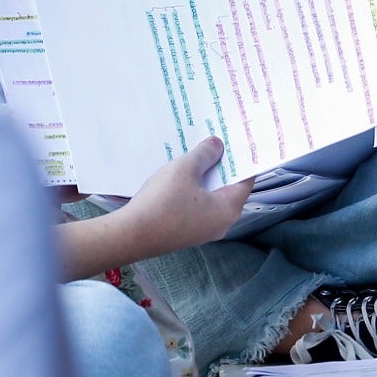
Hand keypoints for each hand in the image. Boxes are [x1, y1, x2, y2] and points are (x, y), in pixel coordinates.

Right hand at [117, 137, 252, 258]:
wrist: (131, 235)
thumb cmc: (162, 202)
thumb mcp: (185, 169)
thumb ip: (204, 154)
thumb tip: (217, 145)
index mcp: (228, 210)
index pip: (245, 180)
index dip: (242, 159)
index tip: (237, 141)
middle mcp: (220, 223)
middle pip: (228, 188)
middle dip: (220, 165)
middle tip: (215, 142)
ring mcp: (202, 230)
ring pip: (210, 197)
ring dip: (204, 177)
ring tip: (196, 154)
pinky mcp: (185, 232)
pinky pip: (196, 206)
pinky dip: (192, 190)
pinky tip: (179, 176)